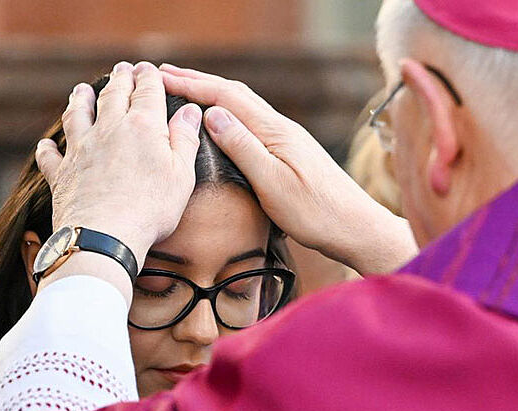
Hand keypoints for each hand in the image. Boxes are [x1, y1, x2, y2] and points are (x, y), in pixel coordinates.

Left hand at [37, 61, 202, 270]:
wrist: (104, 236)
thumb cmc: (150, 209)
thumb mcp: (181, 175)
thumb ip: (184, 139)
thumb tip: (190, 110)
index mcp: (143, 127)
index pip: (147, 91)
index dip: (148, 77)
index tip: (148, 68)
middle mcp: (109, 130)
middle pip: (113, 95)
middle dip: (119, 79)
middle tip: (122, 69)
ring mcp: (81, 149)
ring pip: (78, 115)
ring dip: (79, 100)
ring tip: (81, 90)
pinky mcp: (62, 173)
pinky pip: (51, 156)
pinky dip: (48, 148)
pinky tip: (46, 143)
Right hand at [159, 64, 417, 275]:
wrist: (356, 228)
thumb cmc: (317, 214)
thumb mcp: (273, 184)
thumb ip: (243, 147)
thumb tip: (212, 113)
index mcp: (274, 132)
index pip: (226, 97)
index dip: (192, 85)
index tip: (161, 78)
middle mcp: (282, 128)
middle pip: (234, 94)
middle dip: (198, 81)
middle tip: (165, 74)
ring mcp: (288, 139)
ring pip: (244, 105)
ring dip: (213, 94)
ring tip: (186, 89)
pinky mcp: (291, 152)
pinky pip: (253, 121)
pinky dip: (229, 111)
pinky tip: (223, 120)